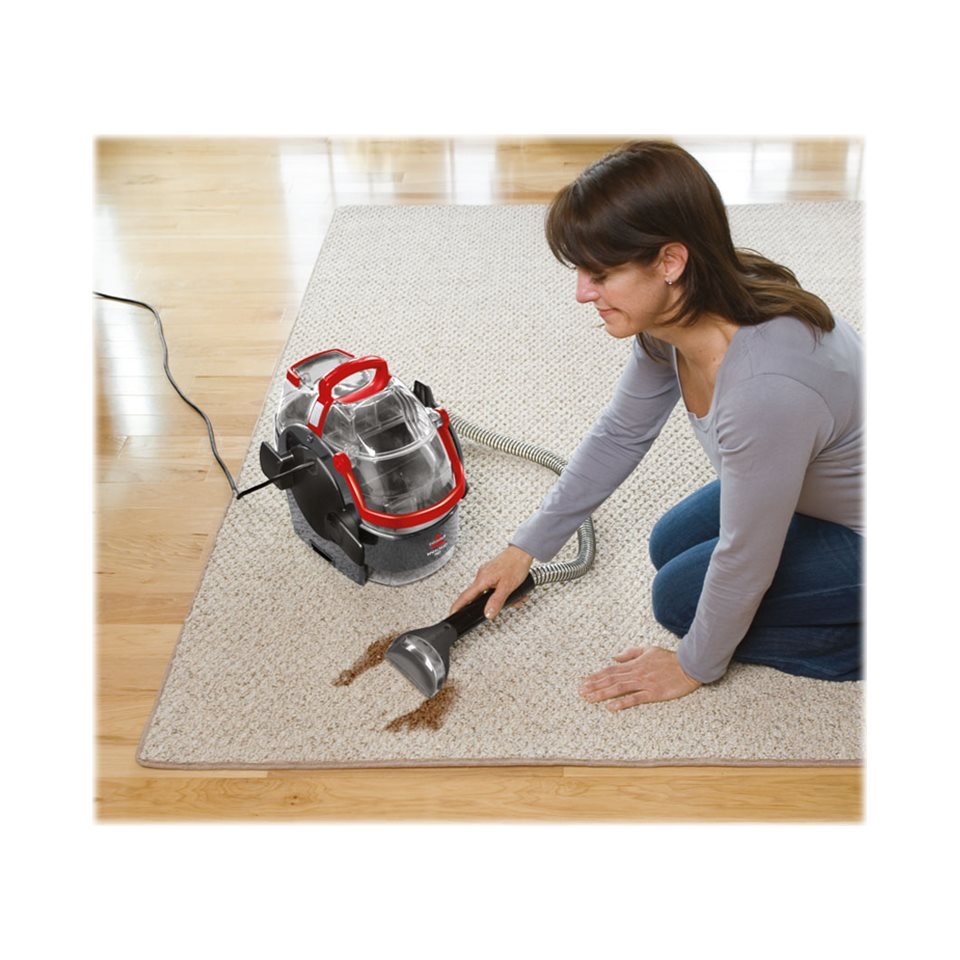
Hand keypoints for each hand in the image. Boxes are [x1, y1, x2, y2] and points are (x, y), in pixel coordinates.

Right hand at [450, 545, 533, 619]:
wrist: (523, 551)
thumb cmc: (516, 564)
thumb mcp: (507, 587)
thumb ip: (496, 601)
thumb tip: (488, 614)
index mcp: (482, 579)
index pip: (466, 596)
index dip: (458, 606)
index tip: (452, 612)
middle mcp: (482, 575)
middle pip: (478, 595)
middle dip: (490, 604)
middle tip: (499, 607)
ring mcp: (486, 573)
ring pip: (489, 591)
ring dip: (500, 597)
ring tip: (514, 597)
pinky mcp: (492, 572)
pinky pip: (493, 585)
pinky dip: (502, 590)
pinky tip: (513, 591)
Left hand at [580, 646, 700, 709]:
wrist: (689, 665)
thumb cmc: (669, 658)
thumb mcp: (648, 649)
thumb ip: (630, 653)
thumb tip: (615, 657)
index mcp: (634, 663)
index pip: (610, 670)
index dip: (596, 676)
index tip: (584, 681)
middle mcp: (636, 673)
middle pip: (610, 679)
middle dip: (594, 685)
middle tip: (580, 691)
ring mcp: (644, 683)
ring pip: (618, 688)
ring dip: (602, 693)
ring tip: (589, 698)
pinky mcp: (653, 693)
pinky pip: (635, 699)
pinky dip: (622, 703)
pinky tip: (611, 707)